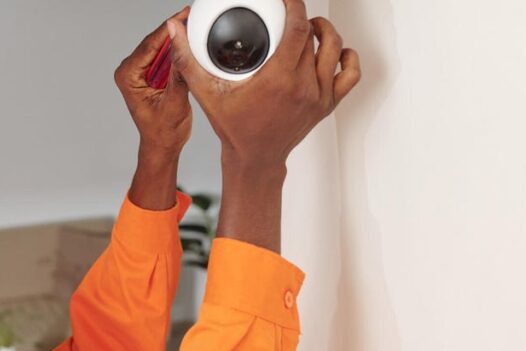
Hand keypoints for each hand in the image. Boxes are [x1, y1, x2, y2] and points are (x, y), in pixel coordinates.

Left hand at [115, 6, 192, 154]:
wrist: (163, 145)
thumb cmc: (163, 131)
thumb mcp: (174, 103)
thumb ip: (179, 75)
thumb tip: (182, 47)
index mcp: (128, 77)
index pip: (149, 45)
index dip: (168, 28)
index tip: (183, 15)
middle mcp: (130, 71)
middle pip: (154, 42)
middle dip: (174, 28)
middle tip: (192, 15)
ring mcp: (139, 71)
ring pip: (160, 46)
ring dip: (177, 37)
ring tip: (194, 23)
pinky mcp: (150, 73)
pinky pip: (164, 55)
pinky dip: (177, 48)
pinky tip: (190, 39)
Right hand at [165, 0, 360, 167]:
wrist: (255, 160)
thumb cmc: (235, 129)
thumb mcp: (207, 94)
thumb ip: (188, 60)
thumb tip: (175, 29)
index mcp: (280, 80)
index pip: (297, 28)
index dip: (294, 4)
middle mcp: (305, 86)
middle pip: (312, 36)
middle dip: (301, 17)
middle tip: (285, 13)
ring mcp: (320, 96)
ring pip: (334, 48)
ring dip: (324, 31)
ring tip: (309, 26)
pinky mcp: (328, 104)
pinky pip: (350, 74)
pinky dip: (347, 57)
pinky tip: (335, 50)